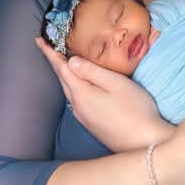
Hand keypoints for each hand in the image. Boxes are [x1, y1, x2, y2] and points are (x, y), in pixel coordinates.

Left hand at [35, 38, 171, 151]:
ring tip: (63, 61)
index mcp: (81, 94)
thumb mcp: (116, 83)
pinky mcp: (92, 124)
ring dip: (65, 74)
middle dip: (55, 62)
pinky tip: (80, 83)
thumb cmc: (135, 110)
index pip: (61, 68)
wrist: (145, 144)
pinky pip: (77, 99)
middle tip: (48, 46)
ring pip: (69, 90)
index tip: (38, 39)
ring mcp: (84, 117)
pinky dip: (74, 85)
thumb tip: (72, 61)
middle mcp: (78, 107)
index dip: (49, 53)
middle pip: (63, 79)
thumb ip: (92, 71)